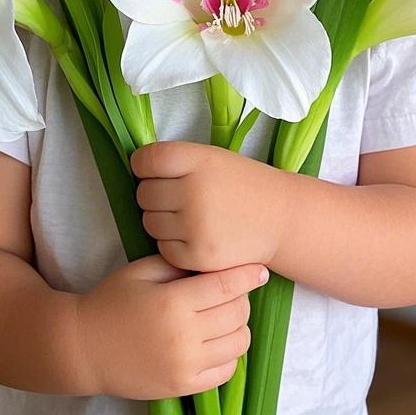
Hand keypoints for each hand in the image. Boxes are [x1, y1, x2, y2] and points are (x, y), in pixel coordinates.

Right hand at [74, 254, 267, 399]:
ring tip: (225, 315)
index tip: (260, 270)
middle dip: (242, 297)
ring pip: (238, 343)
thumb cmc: (111, 301)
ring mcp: (185, 365)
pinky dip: (230, 355)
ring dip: (239, 326)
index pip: (226, 287)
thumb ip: (178, 264)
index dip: (247, 275)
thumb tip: (211, 263)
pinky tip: (217, 341)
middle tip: (232, 290)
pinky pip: (226, 372)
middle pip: (237, 313)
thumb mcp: (142, 270)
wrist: (83, 348)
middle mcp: (184, 336)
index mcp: (173, 302)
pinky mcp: (182, 387)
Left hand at [130, 140, 290, 272]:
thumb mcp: (212, 157)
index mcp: (198, 160)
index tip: (152, 170)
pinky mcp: (197, 256)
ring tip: (187, 215)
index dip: (143, 165)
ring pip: (149, 222)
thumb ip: (176, 161)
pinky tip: (193, 235)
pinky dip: (172, 243)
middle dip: (154, 194)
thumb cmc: (241, 184)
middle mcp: (194, 192)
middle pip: (143, 193)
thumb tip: (135, 170)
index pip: (146, 160)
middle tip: (178, 195)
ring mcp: (195, 227)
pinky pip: (162, 248)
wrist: (280, 219)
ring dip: (161, 219)